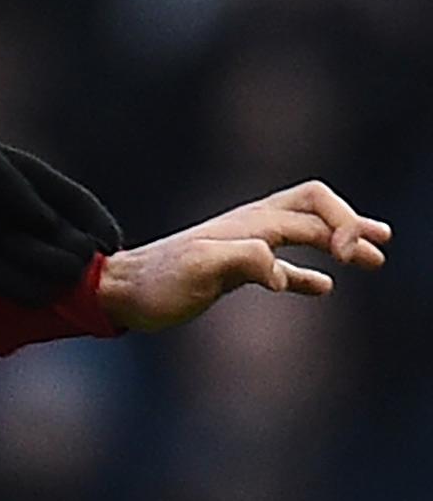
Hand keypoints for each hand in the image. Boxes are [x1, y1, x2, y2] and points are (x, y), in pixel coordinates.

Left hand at [0, 122, 123, 306]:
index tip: (109, 248)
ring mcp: (0, 245)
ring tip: (13, 246)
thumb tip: (46, 223)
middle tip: (65, 254)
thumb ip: (12, 184)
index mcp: (29, 184)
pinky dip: (24, 286)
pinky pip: (17, 288)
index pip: (81, 210)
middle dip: (77, 255)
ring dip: (49, 271)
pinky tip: (5, 265)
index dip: (99, 229)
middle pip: (75, 249)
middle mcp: (21, 220)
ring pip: (50, 274)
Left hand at [96, 180, 390, 332]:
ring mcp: (241, 248)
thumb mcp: (199, 270)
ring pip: (301, 233)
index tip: (347, 260)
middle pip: (311, 208)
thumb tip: (281, 272)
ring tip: (372, 257)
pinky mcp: (231, 272)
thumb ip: (242, 261)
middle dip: (348, 221)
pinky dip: (307, 272)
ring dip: (338, 242)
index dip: (342, 226)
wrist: (121, 293)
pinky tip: (323, 287)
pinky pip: (280, 265)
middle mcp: (248, 228)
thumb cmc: (157, 284)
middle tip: (379, 244)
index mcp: (249, 223)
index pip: (312, 208)